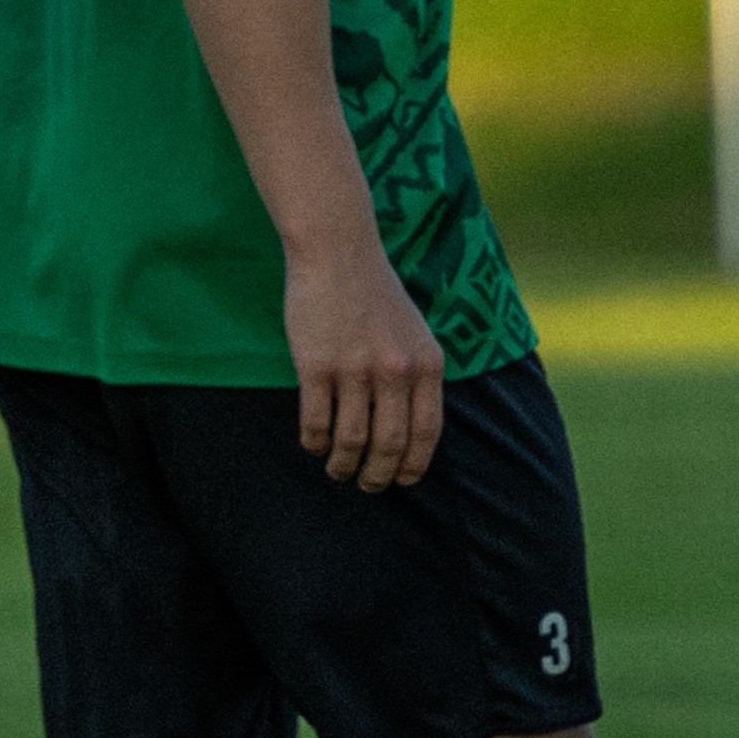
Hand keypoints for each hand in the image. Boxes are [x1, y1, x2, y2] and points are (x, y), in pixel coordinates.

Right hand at [284, 241, 443, 490]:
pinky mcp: (314, 365)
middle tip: (367, 485)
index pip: (426, 433)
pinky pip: (316, 420)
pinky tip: (311, 443)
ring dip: (343, 464)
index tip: (402, 480)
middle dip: (378, 475)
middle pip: (389, 444)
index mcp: (427, 365)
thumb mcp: (416, 332)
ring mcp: (354, 369)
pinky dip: (314, 440)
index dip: (413, 464)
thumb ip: (418, 374)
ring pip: (351, 439)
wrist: (337, 252)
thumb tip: (410, 426)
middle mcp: (395, 372)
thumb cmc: (375, 292)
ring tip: (336, 469)